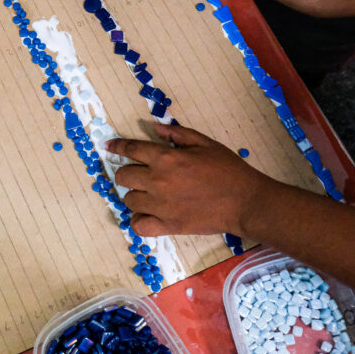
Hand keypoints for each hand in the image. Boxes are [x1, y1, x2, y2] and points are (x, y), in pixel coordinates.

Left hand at [106, 123, 275, 236]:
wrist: (245, 201)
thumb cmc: (228, 169)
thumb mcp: (204, 143)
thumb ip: (177, 134)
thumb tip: (154, 128)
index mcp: (166, 158)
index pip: (130, 150)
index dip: (117, 147)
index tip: (109, 147)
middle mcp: (158, 181)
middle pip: (123, 176)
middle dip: (127, 172)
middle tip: (139, 174)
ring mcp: (161, 205)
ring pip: (129, 200)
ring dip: (135, 195)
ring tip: (149, 194)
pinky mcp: (168, 225)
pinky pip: (139, 226)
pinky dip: (139, 220)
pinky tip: (147, 215)